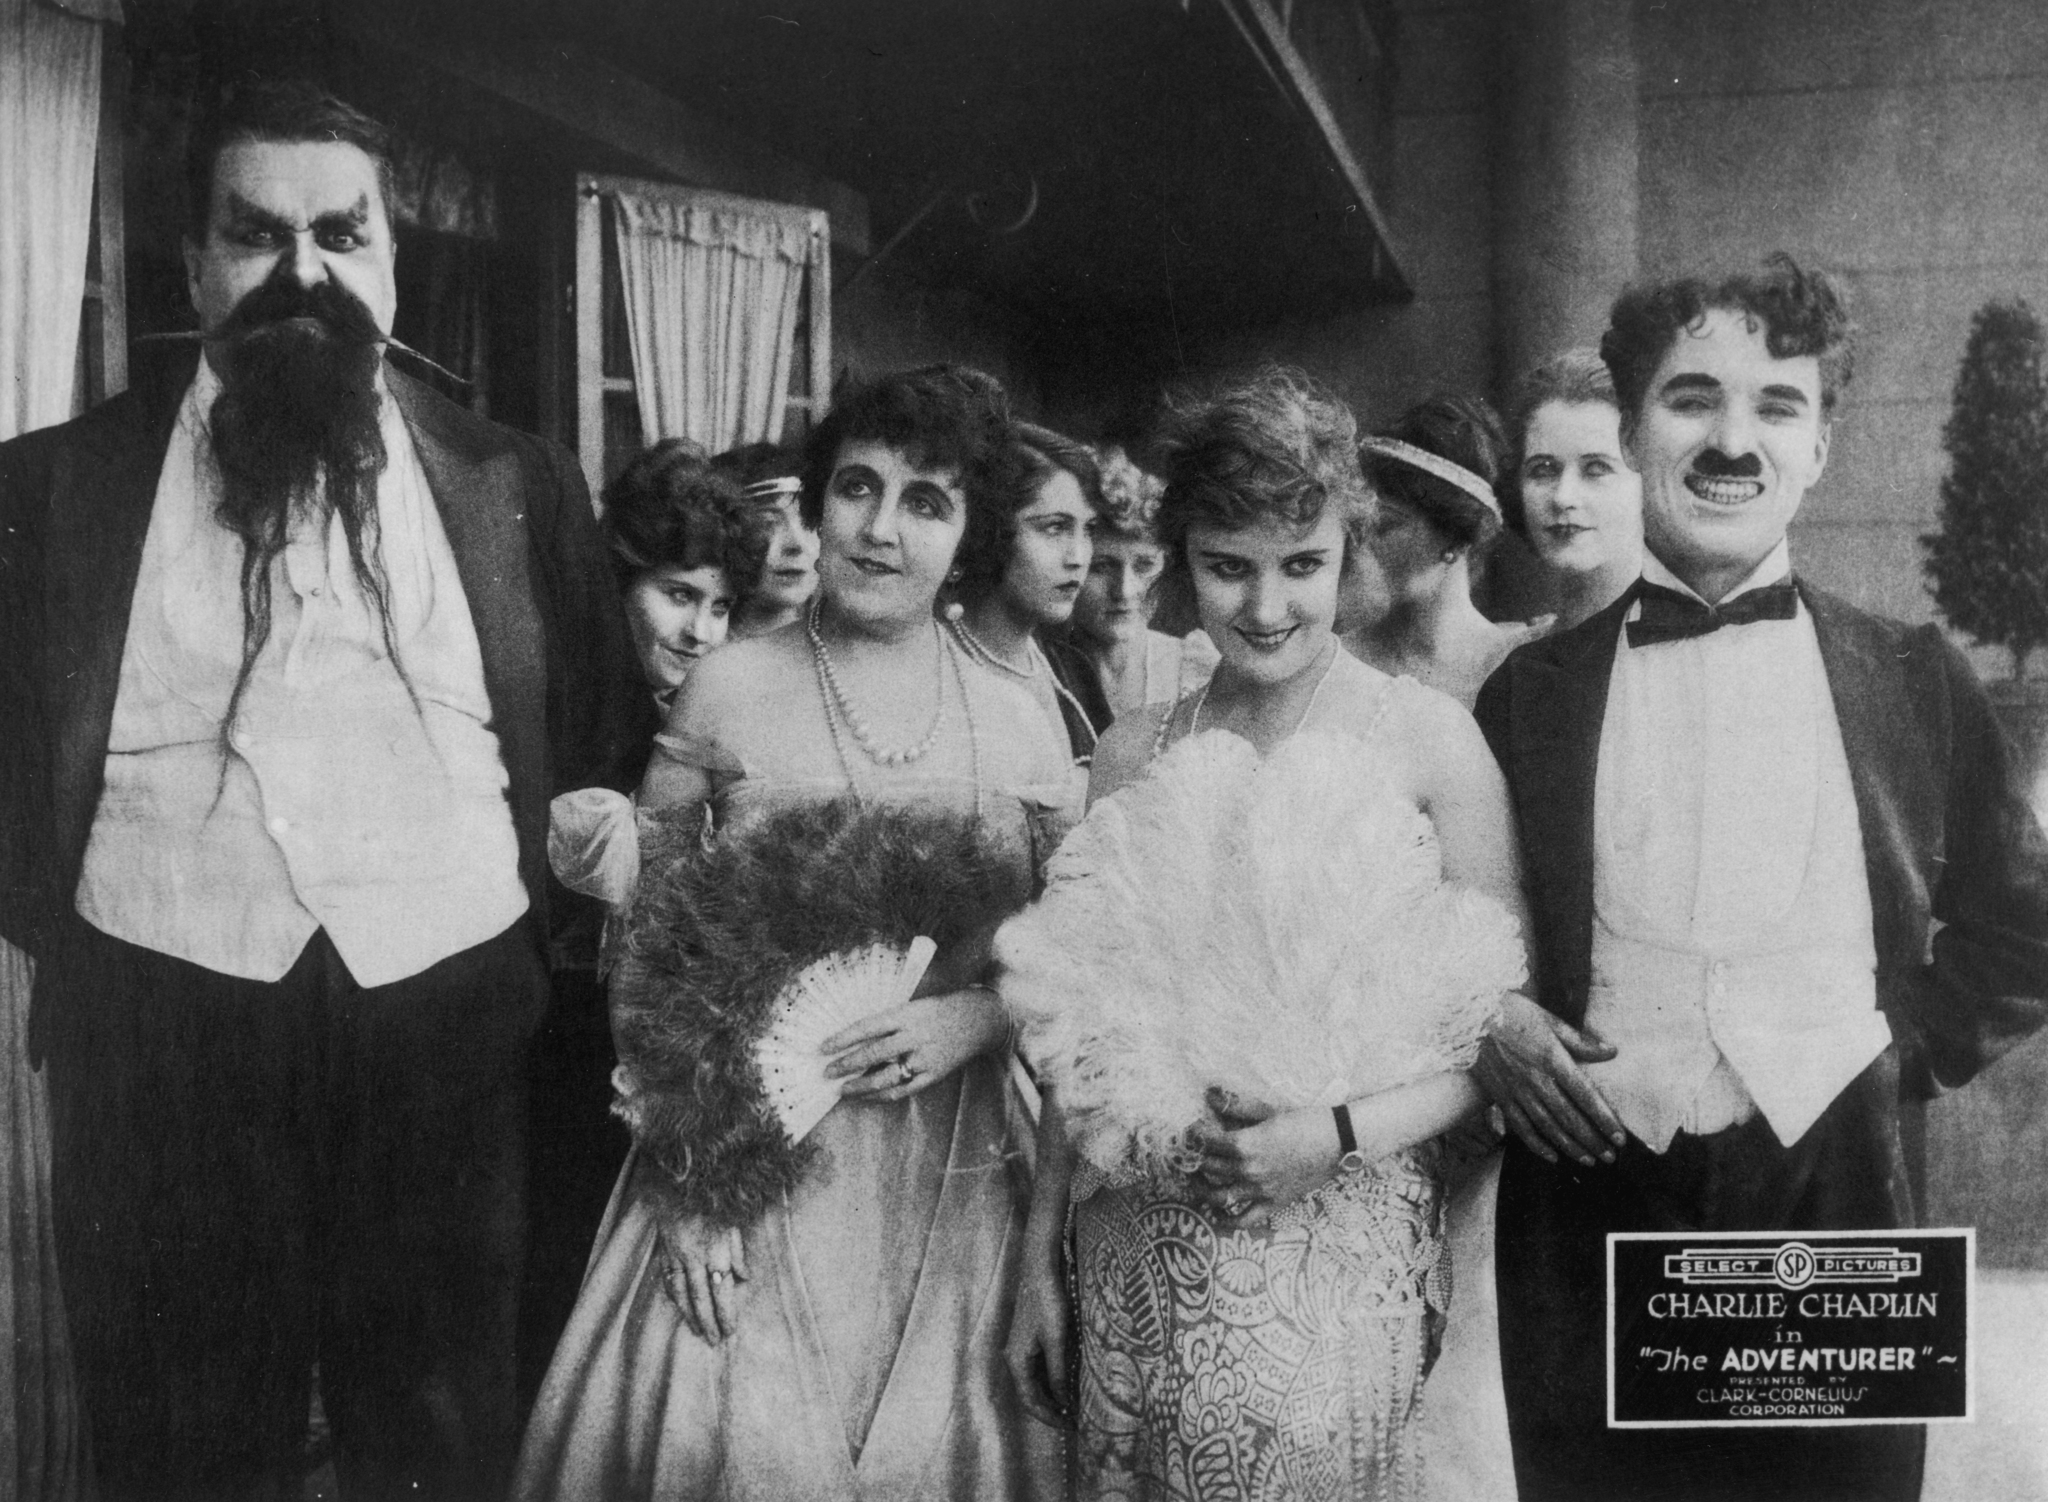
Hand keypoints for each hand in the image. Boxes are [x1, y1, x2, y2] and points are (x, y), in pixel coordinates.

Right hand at [654, 1211, 749, 1343]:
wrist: (681, 1183)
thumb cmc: (714, 1201)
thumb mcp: (734, 1223)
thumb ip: (738, 1253)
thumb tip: (744, 1279)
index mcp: (716, 1250)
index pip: (722, 1291)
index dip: (726, 1313)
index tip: (730, 1330)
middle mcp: (695, 1257)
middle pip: (701, 1298)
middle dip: (709, 1322)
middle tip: (714, 1342)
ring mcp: (677, 1256)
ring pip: (682, 1294)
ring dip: (690, 1315)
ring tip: (698, 1332)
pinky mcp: (664, 1251)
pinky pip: (668, 1280)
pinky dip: (675, 1297)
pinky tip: (680, 1307)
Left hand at [823, 987, 1008, 1102]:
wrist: (979, 1019)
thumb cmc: (939, 1010)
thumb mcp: (913, 1006)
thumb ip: (888, 1022)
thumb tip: (854, 1041)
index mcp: (907, 1013)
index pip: (867, 1027)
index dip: (843, 1038)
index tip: (823, 1048)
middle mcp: (914, 1035)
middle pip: (873, 1053)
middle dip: (846, 1064)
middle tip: (827, 1073)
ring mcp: (925, 1057)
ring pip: (886, 1076)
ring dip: (861, 1086)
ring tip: (843, 1090)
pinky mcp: (934, 1074)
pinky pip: (904, 1090)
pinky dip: (882, 1095)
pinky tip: (867, 1097)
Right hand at [1003, 1240, 1071, 1427]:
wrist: (1040, 1270)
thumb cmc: (1047, 1303)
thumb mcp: (1056, 1340)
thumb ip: (1057, 1373)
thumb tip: (1063, 1402)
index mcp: (1017, 1361)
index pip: (1029, 1400)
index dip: (1048, 1416)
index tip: (1069, 1425)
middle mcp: (1014, 1358)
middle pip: (1030, 1394)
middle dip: (1050, 1409)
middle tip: (1074, 1419)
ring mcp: (1021, 1349)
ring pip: (1034, 1382)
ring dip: (1051, 1395)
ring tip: (1074, 1404)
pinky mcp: (1029, 1340)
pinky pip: (1038, 1369)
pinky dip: (1051, 1380)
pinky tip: (1067, 1381)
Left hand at [1185, 1088, 1338, 1225]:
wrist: (1337, 1143)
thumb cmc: (1303, 1121)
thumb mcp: (1267, 1110)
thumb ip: (1236, 1104)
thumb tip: (1209, 1094)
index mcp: (1245, 1145)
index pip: (1206, 1142)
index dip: (1194, 1134)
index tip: (1191, 1129)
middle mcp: (1248, 1171)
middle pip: (1208, 1167)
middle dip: (1194, 1158)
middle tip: (1189, 1151)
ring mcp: (1259, 1191)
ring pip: (1218, 1196)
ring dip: (1200, 1189)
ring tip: (1194, 1179)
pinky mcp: (1273, 1203)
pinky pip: (1244, 1220)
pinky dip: (1227, 1221)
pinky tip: (1216, 1214)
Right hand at [1472, 991, 1625, 1166]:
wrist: (1468, 1016)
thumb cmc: (1512, 1013)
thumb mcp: (1549, 1020)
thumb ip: (1580, 1041)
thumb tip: (1611, 1051)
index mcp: (1552, 1060)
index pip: (1586, 1096)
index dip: (1604, 1119)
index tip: (1620, 1136)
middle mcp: (1536, 1081)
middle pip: (1569, 1118)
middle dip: (1592, 1140)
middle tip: (1610, 1156)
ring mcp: (1516, 1092)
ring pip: (1547, 1127)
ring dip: (1570, 1146)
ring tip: (1588, 1160)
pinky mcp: (1500, 1096)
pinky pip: (1520, 1126)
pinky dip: (1536, 1144)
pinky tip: (1552, 1157)